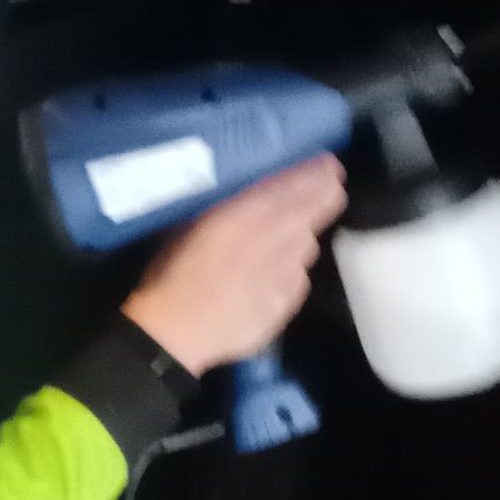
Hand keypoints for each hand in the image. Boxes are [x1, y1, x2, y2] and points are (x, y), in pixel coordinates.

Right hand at [120, 157, 347, 376]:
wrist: (174, 334)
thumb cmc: (171, 272)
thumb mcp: (193, 223)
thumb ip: (232, 206)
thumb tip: (257, 195)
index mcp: (249, 214)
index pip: (299, 185)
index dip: (319, 173)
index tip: (328, 165)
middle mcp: (277, 240)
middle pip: (317, 211)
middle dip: (324, 196)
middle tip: (328, 186)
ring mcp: (287, 275)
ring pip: (308, 245)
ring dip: (302, 235)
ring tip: (286, 234)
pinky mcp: (287, 304)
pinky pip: (298, 278)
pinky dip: (290, 270)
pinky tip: (269, 275)